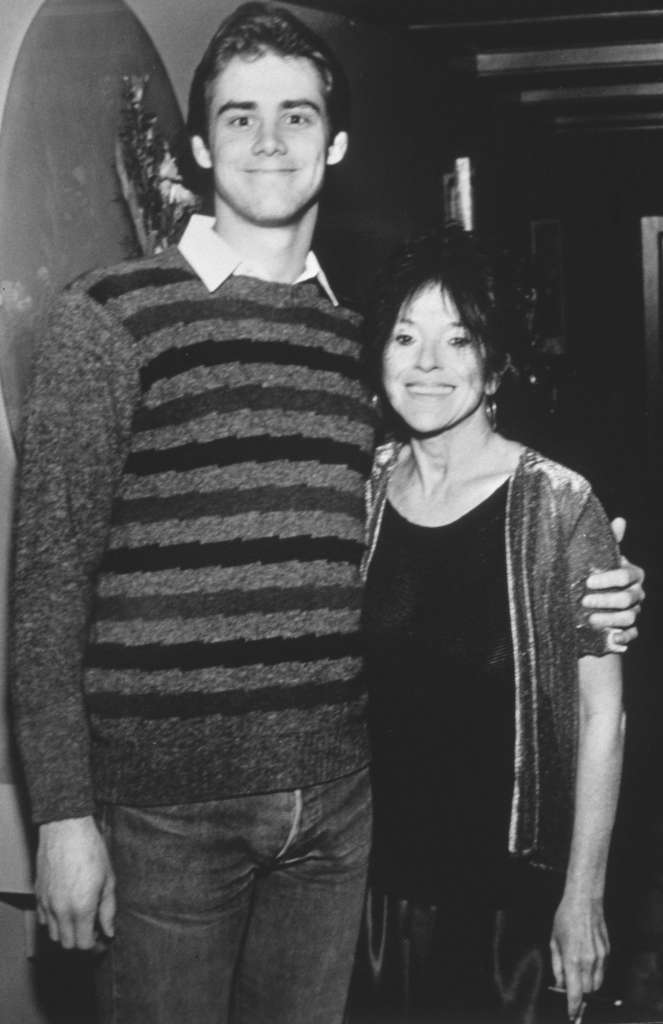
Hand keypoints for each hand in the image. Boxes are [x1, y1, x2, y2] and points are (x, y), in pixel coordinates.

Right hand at [36, 816, 114, 949]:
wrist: (66, 829)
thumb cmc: (91, 850)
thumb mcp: (108, 879)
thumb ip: (108, 909)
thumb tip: (109, 931)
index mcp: (81, 908)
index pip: (84, 945)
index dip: (95, 944)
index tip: (102, 937)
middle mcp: (61, 910)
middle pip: (67, 944)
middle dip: (81, 940)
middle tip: (92, 928)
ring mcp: (46, 903)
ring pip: (53, 934)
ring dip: (67, 932)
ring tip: (79, 917)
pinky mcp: (38, 894)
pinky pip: (43, 919)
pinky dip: (53, 920)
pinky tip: (65, 907)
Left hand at [550, 894, 608, 1021]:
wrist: (584, 902)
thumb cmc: (565, 919)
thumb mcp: (554, 941)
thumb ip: (557, 966)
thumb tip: (561, 984)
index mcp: (572, 959)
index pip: (575, 992)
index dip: (573, 1007)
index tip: (572, 1015)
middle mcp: (588, 961)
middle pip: (587, 991)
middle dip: (579, 993)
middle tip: (571, 986)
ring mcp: (600, 957)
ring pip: (596, 984)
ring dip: (588, 985)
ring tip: (578, 972)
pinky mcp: (607, 953)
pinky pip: (602, 972)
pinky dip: (595, 974)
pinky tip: (586, 961)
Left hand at [583, 518, 644, 647]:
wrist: (592, 603)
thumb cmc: (597, 576)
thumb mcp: (600, 559)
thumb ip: (610, 541)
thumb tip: (620, 520)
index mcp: (633, 574)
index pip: (626, 575)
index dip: (608, 579)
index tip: (588, 582)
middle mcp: (637, 593)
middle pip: (628, 598)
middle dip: (605, 600)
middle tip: (584, 601)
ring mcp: (635, 611)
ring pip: (629, 616)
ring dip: (609, 618)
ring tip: (589, 619)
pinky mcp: (630, 629)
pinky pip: (632, 635)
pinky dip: (623, 638)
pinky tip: (611, 637)